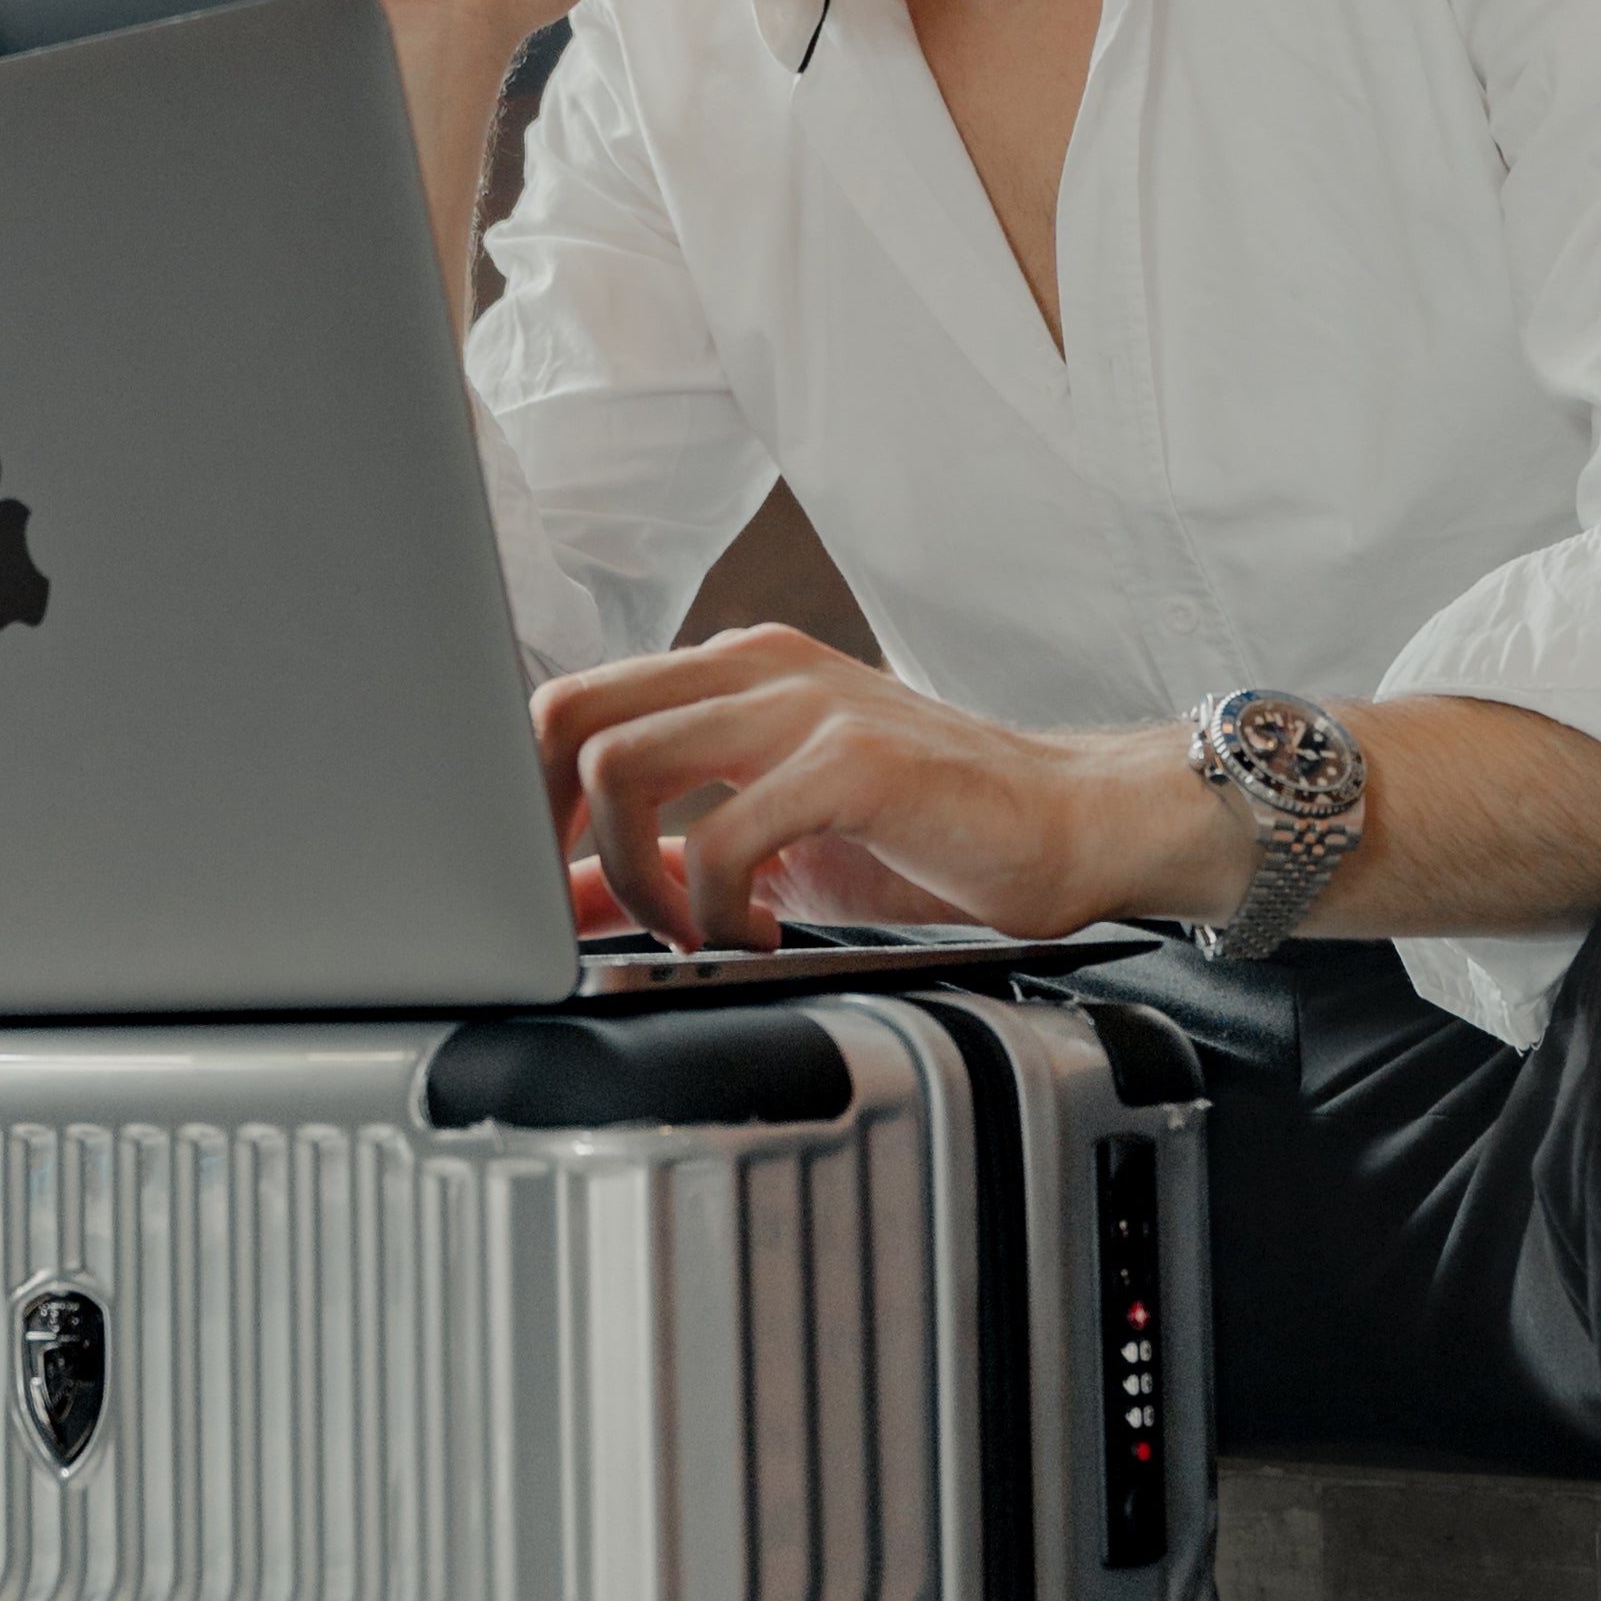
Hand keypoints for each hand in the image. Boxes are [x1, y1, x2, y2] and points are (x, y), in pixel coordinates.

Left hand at [533, 626, 1248, 952]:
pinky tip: (763, 933)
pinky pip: (722, 833)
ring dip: (633, 875)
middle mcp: (756, 667)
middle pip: (567, 713)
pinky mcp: (855, 759)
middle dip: (546, 832)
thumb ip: (661, 861)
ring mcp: (805, 705)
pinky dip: (715, 906)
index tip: (534, 885)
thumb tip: (556, 906)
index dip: (525, 800)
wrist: (1075, 825)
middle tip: (589, 912)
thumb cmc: (931, 834)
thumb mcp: (771, 848)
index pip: (570, 702)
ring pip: (623, 766)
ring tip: (692, 928)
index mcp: (729, 672)